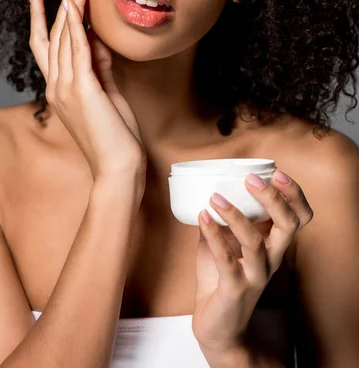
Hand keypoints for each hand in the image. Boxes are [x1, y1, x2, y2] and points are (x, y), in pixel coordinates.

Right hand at [28, 0, 146, 184]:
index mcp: (60, 88)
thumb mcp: (106, 94)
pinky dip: (74, 25)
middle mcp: (57, 85)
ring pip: (63, 36)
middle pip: (53, 34)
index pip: (44, 46)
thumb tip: (99, 42)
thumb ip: (100, 68)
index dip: (40, 18)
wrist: (118, 168)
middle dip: (61, 1)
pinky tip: (75, 5)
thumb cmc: (114, 136)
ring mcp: (66, 88)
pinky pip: (76, 50)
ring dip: (71, 4)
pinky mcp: (83, 89)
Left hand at [192, 170, 313, 359]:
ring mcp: (256, 276)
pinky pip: (226, 260)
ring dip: (235, 216)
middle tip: (252, 179)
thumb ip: (219, 219)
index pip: (299, 217)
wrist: (217, 327)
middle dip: (274, 199)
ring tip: (215, 197)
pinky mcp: (236, 289)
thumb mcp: (223, 242)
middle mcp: (271, 259)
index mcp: (274, 245)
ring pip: (256, 242)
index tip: (277, 173)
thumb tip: (204, 189)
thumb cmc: (221, 279)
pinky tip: (202, 217)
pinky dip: (213, 235)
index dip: (294, 194)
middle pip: (288, 226)